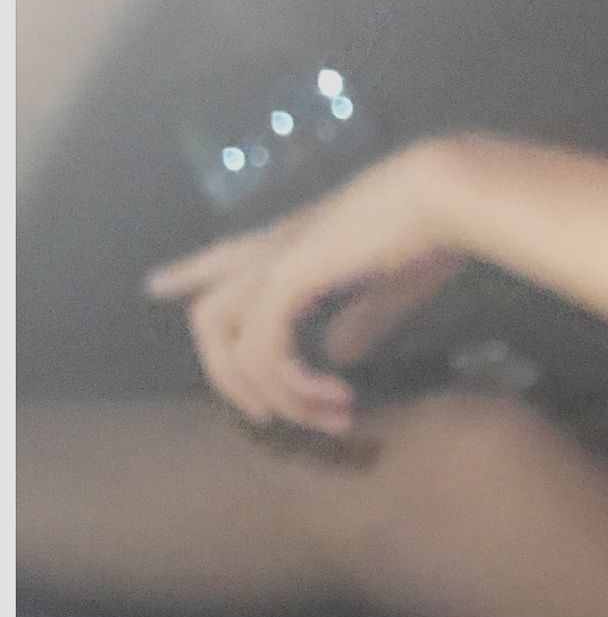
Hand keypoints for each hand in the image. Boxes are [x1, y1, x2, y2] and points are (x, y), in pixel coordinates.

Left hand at [143, 142, 463, 431]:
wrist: (444, 197)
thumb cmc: (427, 233)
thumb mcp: (389, 287)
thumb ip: (361, 320)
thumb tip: (337, 354)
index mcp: (293, 242)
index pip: (222, 256)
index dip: (187, 272)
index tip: (154, 286)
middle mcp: (272, 249)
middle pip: (207, 315)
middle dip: (227, 377)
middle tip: (263, 418)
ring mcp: (275, 262)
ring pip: (228, 342)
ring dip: (277, 396)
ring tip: (329, 419)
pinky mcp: (288, 278)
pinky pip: (263, 349)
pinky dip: (293, 385)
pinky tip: (336, 396)